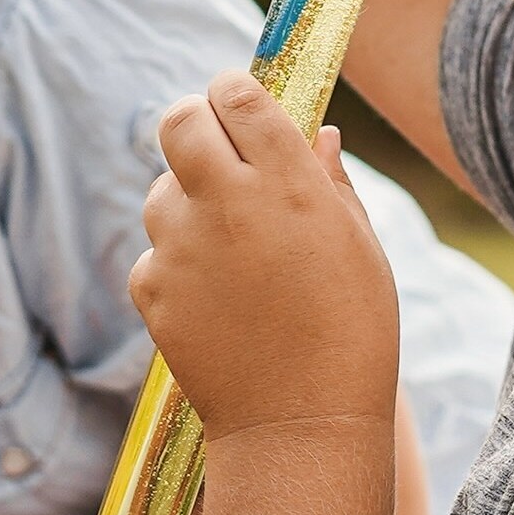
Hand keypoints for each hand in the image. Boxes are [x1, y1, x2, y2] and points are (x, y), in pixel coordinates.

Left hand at [132, 74, 399, 436]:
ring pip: (161, 189)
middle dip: (193, 122)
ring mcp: (182, 246)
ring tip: (229, 244)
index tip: (237, 102)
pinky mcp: (153, 289)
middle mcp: (227, 202)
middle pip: (178, 120)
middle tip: (212, 146)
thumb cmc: (351, 332)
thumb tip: (316, 132)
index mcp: (288, 182)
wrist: (303, 423)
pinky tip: (217, 298)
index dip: (232, 91)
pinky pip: (155, 253)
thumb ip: (329, 181)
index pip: (237, 94)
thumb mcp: (360, 247)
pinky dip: (176, 263)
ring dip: (185, 198)